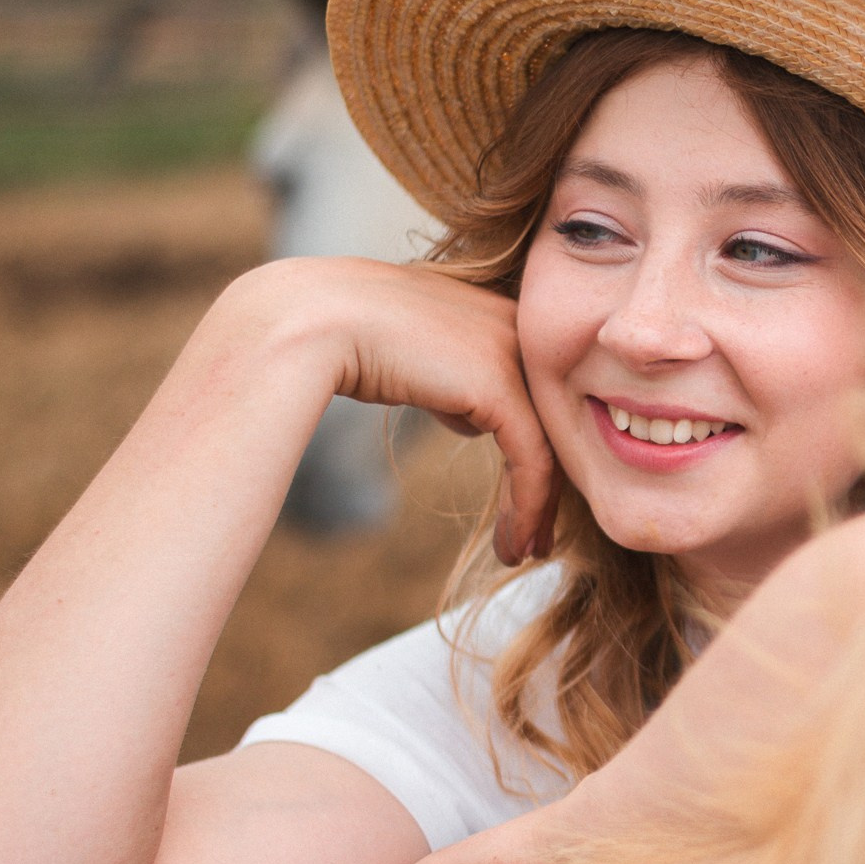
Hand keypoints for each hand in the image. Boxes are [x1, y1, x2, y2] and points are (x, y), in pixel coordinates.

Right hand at [220, 256, 561, 563]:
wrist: (311, 319)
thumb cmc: (344, 336)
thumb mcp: (416, 356)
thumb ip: (452, 381)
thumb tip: (468, 418)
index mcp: (503, 312)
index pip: (539, 394)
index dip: (536, 451)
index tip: (527, 502)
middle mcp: (519, 327)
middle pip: (553, 421)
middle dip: (547, 485)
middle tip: (539, 537)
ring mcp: (514, 354)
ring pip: (548, 446)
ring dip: (537, 509)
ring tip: (526, 551)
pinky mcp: (501, 388)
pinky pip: (532, 461)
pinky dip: (528, 509)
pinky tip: (517, 544)